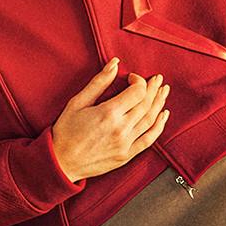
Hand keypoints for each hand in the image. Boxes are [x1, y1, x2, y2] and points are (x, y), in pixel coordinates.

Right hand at [46, 58, 171, 182]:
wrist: (61, 162)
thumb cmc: (65, 131)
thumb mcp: (77, 103)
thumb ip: (98, 83)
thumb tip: (115, 64)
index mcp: (108, 113)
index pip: (137, 92)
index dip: (138, 81)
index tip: (132, 77)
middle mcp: (121, 128)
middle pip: (146, 104)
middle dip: (154, 89)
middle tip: (158, 79)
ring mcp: (126, 143)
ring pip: (150, 119)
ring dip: (159, 103)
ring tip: (164, 91)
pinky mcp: (127, 155)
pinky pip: (149, 139)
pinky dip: (159, 126)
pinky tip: (163, 115)